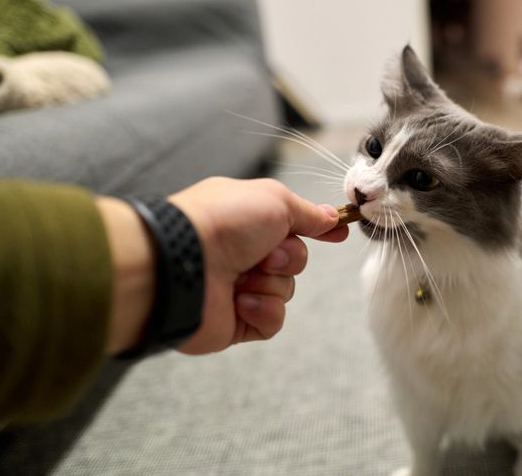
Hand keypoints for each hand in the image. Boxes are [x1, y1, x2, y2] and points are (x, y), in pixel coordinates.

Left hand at [101, 177, 347, 354]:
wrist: (183, 265)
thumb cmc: (223, 222)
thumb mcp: (275, 200)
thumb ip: (307, 212)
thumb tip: (331, 217)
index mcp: (247, 220)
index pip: (292, 225)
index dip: (317, 229)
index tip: (338, 233)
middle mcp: (242, 252)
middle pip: (294, 260)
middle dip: (288, 258)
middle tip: (265, 255)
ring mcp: (238, 287)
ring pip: (285, 290)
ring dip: (271, 284)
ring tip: (243, 278)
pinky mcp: (236, 321)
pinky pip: (273, 320)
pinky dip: (263, 310)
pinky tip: (241, 301)